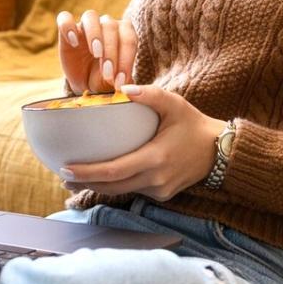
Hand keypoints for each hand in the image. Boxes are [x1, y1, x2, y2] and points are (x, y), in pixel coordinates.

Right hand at [55, 9, 137, 93]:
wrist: (85, 83)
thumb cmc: (105, 79)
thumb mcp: (115, 82)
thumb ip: (123, 80)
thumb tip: (127, 83)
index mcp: (124, 33)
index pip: (129, 39)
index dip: (126, 59)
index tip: (120, 80)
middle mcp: (106, 24)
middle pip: (111, 26)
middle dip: (111, 52)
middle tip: (107, 74)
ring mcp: (86, 24)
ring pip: (91, 17)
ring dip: (94, 34)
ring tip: (96, 54)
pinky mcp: (67, 29)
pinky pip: (65, 18)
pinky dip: (68, 27)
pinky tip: (73, 43)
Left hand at [59, 84, 226, 201]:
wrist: (220, 151)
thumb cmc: (193, 124)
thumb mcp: (174, 103)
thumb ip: (149, 94)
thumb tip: (122, 88)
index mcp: (156, 158)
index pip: (114, 171)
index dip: (88, 172)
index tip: (66, 168)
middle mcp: (156, 180)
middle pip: (112, 186)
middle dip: (85, 182)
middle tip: (62, 176)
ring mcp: (159, 190)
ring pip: (121, 191)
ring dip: (98, 186)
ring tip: (74, 178)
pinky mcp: (162, 195)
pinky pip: (133, 190)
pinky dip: (116, 184)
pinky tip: (102, 178)